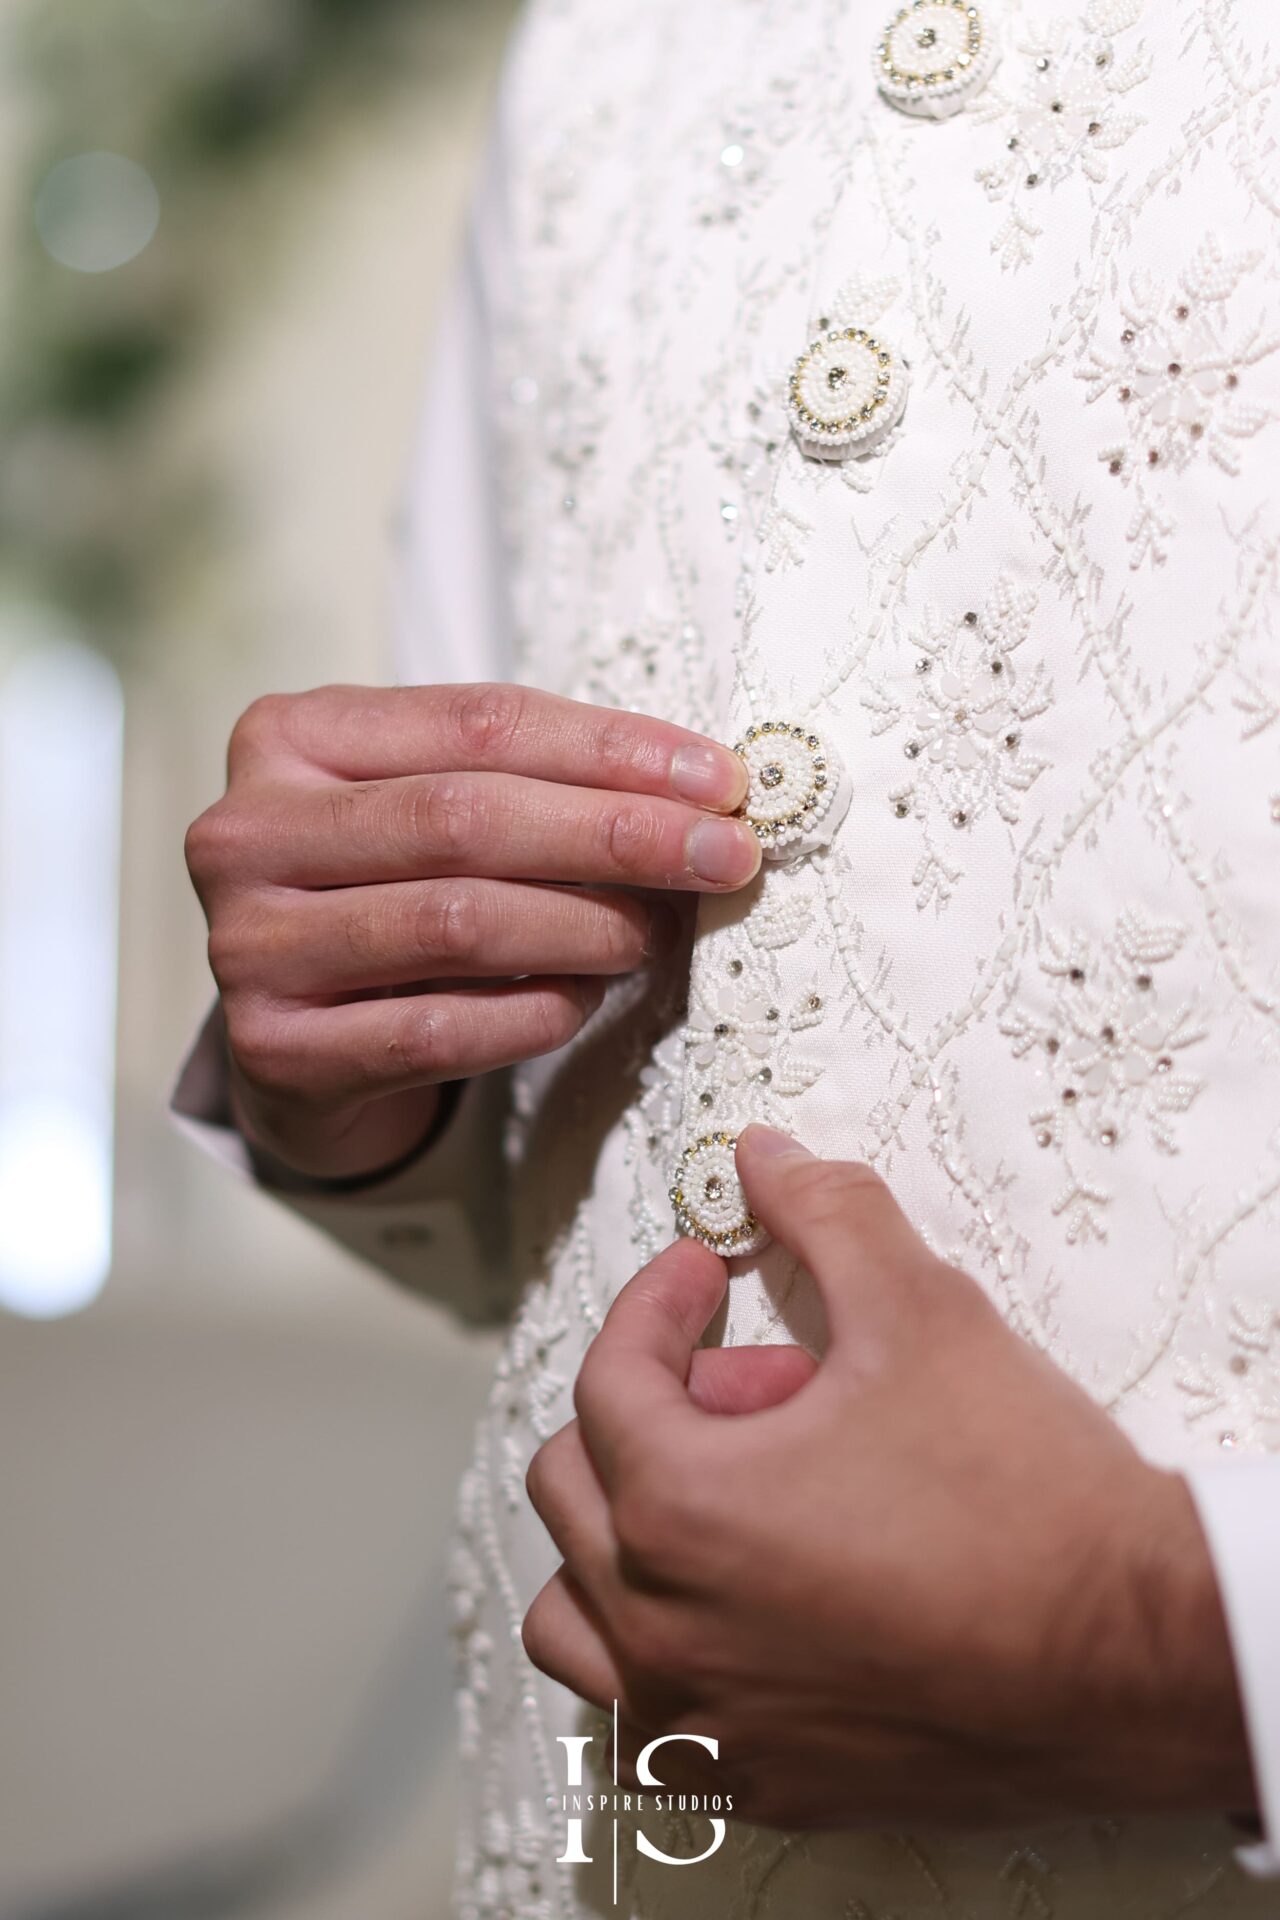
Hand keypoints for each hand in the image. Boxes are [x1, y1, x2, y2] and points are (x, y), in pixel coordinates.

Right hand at [184, 682, 756, 1178]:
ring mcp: (249, 943)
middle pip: (465, 817)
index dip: (612, 749)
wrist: (296, 1039)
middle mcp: (247, 830)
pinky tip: (588, 1002)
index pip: (479, 722)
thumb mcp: (436, 809)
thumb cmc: (390, 893)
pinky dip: (536, 1013)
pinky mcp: (274, 1049)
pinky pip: (437, 1030)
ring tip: (654, 933)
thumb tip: (702, 796)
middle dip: (616, 835)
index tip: (720, 780)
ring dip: (585, 928)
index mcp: (290, 734)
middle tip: (725, 857)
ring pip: (455, 922)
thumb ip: (534, 784)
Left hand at [522, 1124, 1256, 1830]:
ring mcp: (706, 1724)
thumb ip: (825, 1214)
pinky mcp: (761, 1786)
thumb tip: (761, 1155)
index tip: (706, 1276)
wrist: (1140, 1660)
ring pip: (580, 1616)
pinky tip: (760, 1599)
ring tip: (735, 1496)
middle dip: (660, 1409)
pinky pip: (647, 1718)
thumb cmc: (1029, 1498)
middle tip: (768, 1385)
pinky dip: (667, 1647)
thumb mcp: (924, 1310)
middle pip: (577, 1484)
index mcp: (681, 1508)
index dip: (658, 1302)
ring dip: (630, 1537)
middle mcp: (664, 1630)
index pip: (607, 1378)